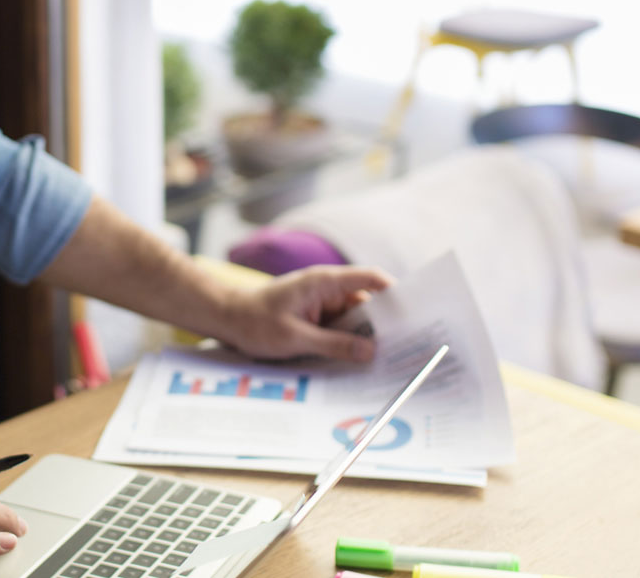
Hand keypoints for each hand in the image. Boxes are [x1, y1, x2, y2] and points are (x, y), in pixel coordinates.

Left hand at [217, 264, 390, 360]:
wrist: (225, 319)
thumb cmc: (254, 322)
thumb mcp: (295, 338)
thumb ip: (334, 345)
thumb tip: (371, 351)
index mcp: (324, 282)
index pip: (370, 278)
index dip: (395, 293)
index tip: (414, 313)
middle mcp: (327, 289)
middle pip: (366, 304)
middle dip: (383, 325)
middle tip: (406, 348)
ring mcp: (321, 304)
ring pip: (354, 320)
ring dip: (365, 338)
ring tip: (387, 360)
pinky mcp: (316, 318)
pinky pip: (340, 329)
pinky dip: (348, 342)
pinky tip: (359, 361)